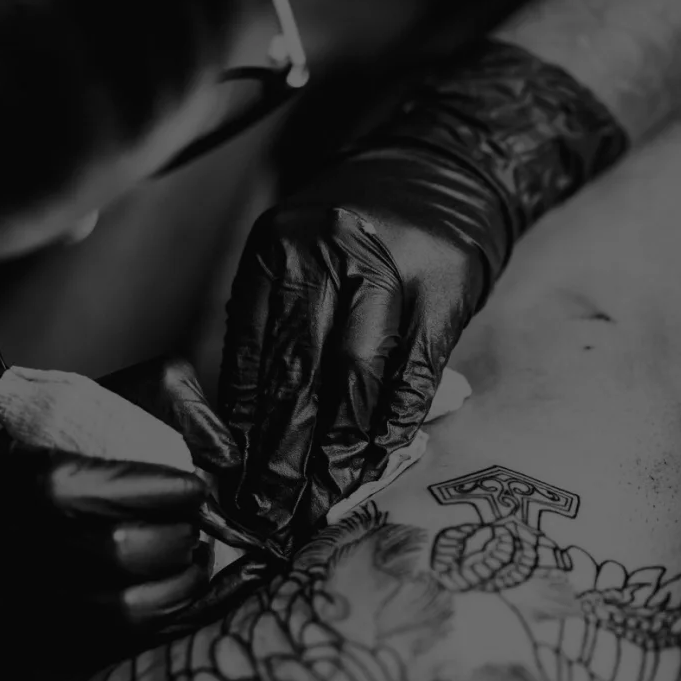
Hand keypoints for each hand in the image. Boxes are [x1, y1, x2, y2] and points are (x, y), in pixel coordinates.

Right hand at [0, 357, 235, 647]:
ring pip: (122, 610)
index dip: (161, 490)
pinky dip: (171, 621)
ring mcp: (30, 604)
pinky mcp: (44, 645)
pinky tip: (193, 594)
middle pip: (116, 553)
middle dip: (176, 538)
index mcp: (23, 483)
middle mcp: (19, 548)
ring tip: (197, 558)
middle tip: (199, 524)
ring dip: (181, 585)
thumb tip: (228, 456)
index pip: (97, 490)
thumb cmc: (38, 457)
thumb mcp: (92, 405)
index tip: (196, 487)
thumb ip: (165, 403)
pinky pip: (122, 646)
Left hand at [220, 42, 629, 547]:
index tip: (233, 485)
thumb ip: (272, 330)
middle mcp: (331, 252)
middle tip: (270, 513)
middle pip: (298, 373)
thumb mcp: (298, 259)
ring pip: (356, 377)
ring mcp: (392, 267)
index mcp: (280, 249)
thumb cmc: (360, 230)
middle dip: (282, 455)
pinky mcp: (446, 285)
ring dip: (338, 449)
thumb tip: (245, 432)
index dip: (242, 431)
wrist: (445, 167)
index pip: (252, 356)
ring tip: (323, 499)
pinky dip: (396, 419)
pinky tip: (379, 456)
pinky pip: (416, 369)